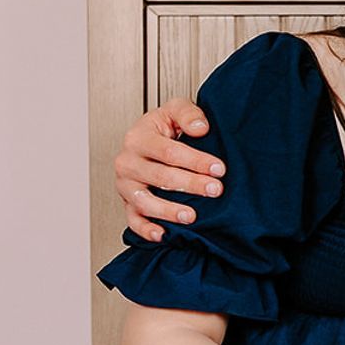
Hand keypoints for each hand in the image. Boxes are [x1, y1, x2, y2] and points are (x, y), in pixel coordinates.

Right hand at [113, 98, 224, 241]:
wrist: (147, 140)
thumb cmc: (163, 127)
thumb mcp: (176, 110)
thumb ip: (188, 114)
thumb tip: (201, 128)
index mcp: (138, 137)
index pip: (169, 151)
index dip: (195, 161)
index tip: (219, 168)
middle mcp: (127, 162)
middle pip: (160, 176)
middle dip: (190, 184)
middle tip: (215, 190)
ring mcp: (125, 185)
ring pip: (144, 201)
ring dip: (168, 211)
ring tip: (192, 216)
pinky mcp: (126, 203)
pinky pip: (132, 220)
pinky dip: (146, 229)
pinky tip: (163, 234)